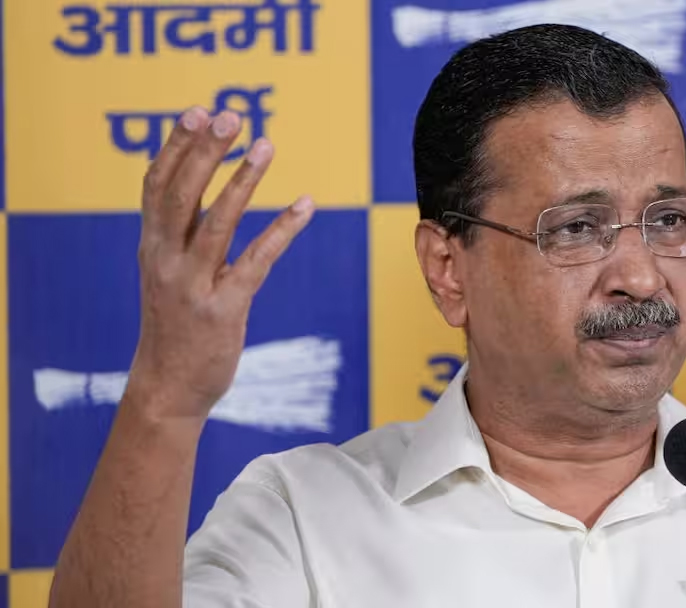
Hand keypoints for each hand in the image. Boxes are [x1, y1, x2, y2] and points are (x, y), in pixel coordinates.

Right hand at [123, 106, 314, 422]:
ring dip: (242, 181)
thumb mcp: (164, 273)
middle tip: (230, 115)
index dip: (176, 146)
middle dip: (204, 151)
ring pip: (216, 223)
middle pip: (182, 194)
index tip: (198, 110)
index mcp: (151, 247)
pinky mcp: (224, 309)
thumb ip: (177, 232)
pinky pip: (256, 261)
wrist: (168, 388)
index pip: (157, 185)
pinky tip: (305, 205)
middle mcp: (165, 261)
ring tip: (266, 144)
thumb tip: (199, 184)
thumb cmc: (174, 325)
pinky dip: (282, 230)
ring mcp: (193, 285)